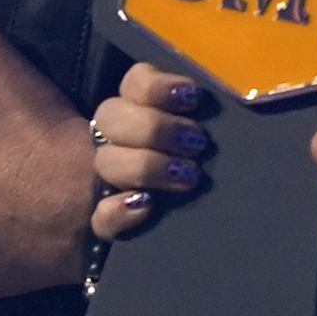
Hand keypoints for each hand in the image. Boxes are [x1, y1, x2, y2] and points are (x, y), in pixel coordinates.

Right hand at [87, 62, 210, 240]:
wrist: (209, 233)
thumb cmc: (216, 169)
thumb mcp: (212, 134)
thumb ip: (201, 114)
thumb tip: (208, 99)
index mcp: (143, 110)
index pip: (133, 83)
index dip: (156, 86)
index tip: (192, 98)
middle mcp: (119, 140)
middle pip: (111, 116)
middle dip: (154, 127)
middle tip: (196, 143)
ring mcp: (110, 181)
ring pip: (106, 162)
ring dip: (147, 165)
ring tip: (188, 176)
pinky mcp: (109, 223)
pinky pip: (100, 218)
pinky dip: (119, 210)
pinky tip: (145, 205)